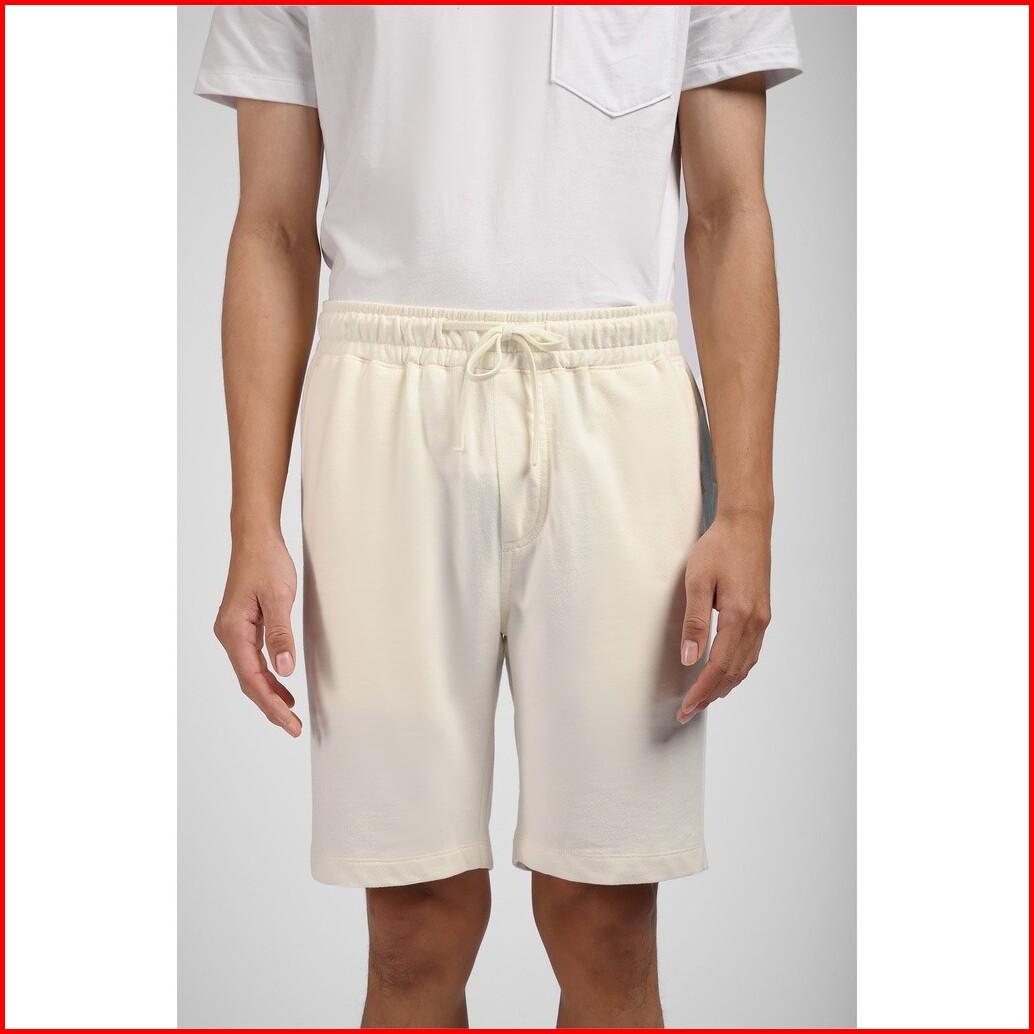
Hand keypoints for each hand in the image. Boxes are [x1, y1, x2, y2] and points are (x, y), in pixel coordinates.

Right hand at [213, 530, 301, 736]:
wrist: (255, 537)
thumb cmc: (266, 562)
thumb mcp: (278, 598)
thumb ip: (280, 635)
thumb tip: (285, 670)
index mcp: (233, 631)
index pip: (252, 679)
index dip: (271, 703)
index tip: (289, 722)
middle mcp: (228, 634)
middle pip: (249, 681)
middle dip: (270, 706)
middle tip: (292, 727)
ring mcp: (234, 631)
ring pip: (250, 672)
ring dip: (269, 693)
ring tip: (289, 713)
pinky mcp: (243, 625)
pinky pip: (253, 659)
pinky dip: (268, 675)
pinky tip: (282, 684)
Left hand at [676, 512, 772, 723]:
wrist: (747, 525)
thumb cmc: (719, 547)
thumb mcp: (698, 581)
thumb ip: (695, 622)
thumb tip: (689, 658)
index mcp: (740, 616)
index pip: (718, 667)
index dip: (702, 691)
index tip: (686, 707)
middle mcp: (756, 622)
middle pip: (733, 672)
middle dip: (710, 695)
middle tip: (689, 711)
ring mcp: (762, 619)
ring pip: (745, 665)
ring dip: (725, 686)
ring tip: (704, 699)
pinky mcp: (763, 613)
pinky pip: (751, 652)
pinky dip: (737, 670)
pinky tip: (726, 674)